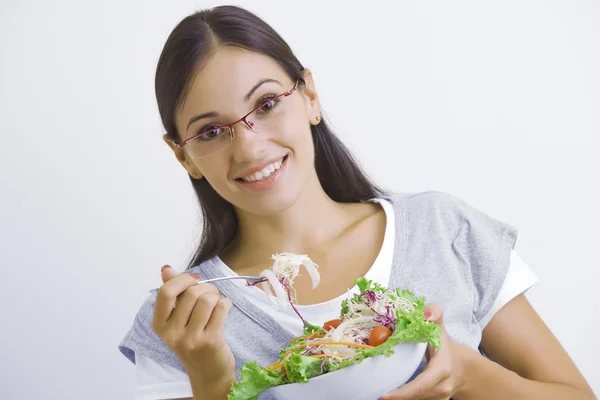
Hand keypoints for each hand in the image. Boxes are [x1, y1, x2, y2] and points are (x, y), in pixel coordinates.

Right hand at [152, 265, 235, 394]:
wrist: (208, 373)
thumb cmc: (193, 341)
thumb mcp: (177, 319)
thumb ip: (172, 293)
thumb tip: (166, 268)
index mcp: (160, 325)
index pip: (165, 292)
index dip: (182, 280)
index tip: (194, 280)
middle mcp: (172, 334)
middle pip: (191, 293)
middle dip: (206, 287)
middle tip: (211, 294)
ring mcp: (191, 339)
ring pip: (207, 299)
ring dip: (216, 295)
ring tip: (217, 303)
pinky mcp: (211, 342)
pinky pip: (221, 308)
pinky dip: (226, 304)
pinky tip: (224, 311)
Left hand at [382, 303, 465, 399]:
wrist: (460, 367)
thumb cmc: (444, 346)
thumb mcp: (440, 328)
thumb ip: (434, 315)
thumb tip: (425, 312)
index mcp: (442, 370)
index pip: (422, 384)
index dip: (404, 392)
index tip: (384, 396)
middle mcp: (442, 388)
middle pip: (416, 396)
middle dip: (396, 397)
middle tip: (375, 395)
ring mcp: (439, 398)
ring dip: (398, 398)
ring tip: (378, 394)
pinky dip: (402, 398)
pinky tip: (390, 394)